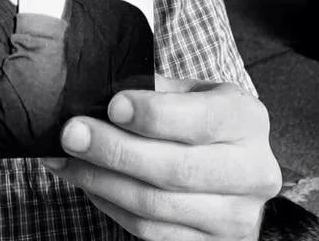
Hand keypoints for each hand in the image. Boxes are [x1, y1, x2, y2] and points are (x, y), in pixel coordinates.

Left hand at [44, 76, 282, 240]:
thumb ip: (157, 92)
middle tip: (72, 133)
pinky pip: (150, 231)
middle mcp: (251, 173)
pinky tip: (87, 181)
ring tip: (66, 158)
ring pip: (156, 206)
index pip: (200, 120)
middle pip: (175, 170)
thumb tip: (100, 98)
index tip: (112, 106)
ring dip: (101, 181)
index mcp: (247, 121)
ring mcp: (235, 218)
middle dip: (114, 150)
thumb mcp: (193, 91)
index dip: (153, 115)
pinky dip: (110, 205)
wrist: (236, 165)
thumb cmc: (203, 116)